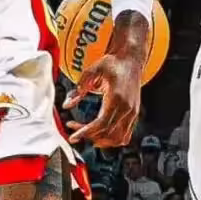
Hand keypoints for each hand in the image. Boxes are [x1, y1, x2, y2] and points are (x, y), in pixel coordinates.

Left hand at [63, 11, 146, 147]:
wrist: (130, 59)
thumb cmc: (112, 63)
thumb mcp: (92, 71)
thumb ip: (79, 88)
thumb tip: (66, 105)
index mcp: (117, 98)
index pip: (101, 124)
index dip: (86, 132)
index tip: (74, 137)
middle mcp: (128, 108)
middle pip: (107, 133)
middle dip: (89, 136)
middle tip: (74, 129)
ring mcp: (133, 113)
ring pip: (118, 138)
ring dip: (100, 140)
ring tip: (86, 133)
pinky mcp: (134, 115)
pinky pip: (124, 135)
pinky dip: (112, 139)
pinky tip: (100, 134)